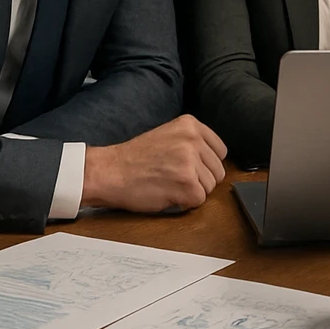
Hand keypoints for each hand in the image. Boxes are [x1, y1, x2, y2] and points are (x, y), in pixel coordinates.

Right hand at [82, 114, 227, 212]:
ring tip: (169, 184)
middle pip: (218, 171)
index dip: (206, 165)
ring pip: (210, 187)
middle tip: (174, 178)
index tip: (190, 168)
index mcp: (190, 125)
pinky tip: (167, 194)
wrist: (109, 172)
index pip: (220, 151)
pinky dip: (184, 203)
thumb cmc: (134, 159)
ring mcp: (190, 161)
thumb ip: (193, 143)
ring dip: (192, 191)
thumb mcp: (168, 135)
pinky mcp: (186, 184)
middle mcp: (193, 140)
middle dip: (200, 180)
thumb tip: (215, 161)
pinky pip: (199, 200)